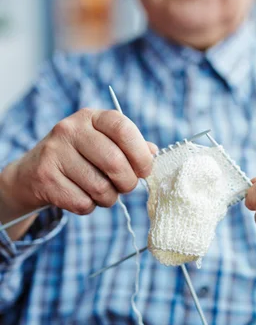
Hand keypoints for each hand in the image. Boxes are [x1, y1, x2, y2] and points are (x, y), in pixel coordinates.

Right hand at [0, 109, 155, 222]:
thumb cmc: (79, 158)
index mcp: (90, 117)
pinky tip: (82, 197)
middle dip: (128, 183)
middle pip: (115, 162)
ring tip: (102, 192)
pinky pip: (83, 203)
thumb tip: (154, 153)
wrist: (32, 173)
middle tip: (125, 186)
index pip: (123, 128)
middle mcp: (70, 129)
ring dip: (109, 198)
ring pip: (100, 187)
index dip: (140, 154)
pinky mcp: (45, 178)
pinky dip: (89, 206)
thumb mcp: (103, 143)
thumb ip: (130, 146)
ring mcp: (54, 153)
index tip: (145, 170)